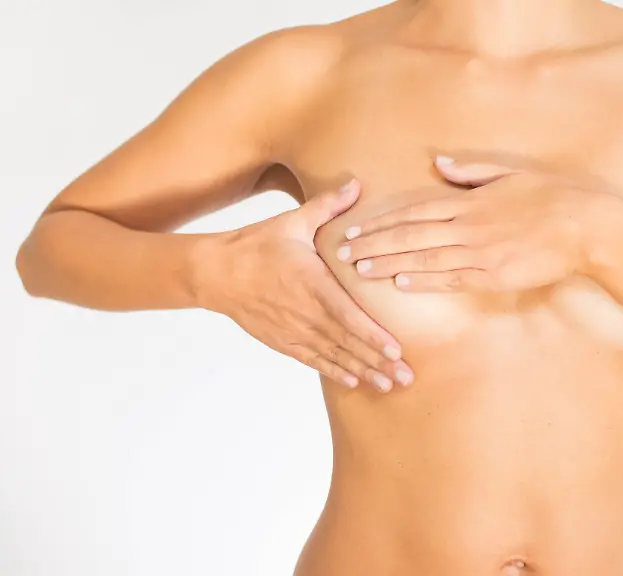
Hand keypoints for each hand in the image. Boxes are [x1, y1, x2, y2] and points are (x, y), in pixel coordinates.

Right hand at [193, 179, 412, 391]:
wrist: (216, 273)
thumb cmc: (257, 245)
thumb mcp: (293, 221)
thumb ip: (327, 205)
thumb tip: (356, 183)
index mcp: (312, 284)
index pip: (348, 316)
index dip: (373, 336)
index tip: (396, 349)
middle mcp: (305, 314)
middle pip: (347, 343)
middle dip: (379, 362)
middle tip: (406, 377)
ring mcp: (293, 331)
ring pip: (334, 356)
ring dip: (362, 372)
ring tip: (388, 386)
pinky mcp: (282, 341)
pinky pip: (313, 361)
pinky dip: (335, 371)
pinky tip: (355, 382)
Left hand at [336, 157, 615, 291]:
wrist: (588, 227)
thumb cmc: (554, 196)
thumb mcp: (512, 173)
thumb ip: (473, 171)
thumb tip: (441, 164)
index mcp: (471, 201)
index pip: (416, 212)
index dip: (383, 222)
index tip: (357, 229)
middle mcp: (469, 227)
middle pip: (411, 236)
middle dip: (375, 245)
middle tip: (344, 253)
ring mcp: (481, 253)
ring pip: (426, 260)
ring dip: (390, 265)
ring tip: (362, 270)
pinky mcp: (495, 275)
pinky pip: (452, 279)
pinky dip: (424, 281)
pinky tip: (401, 284)